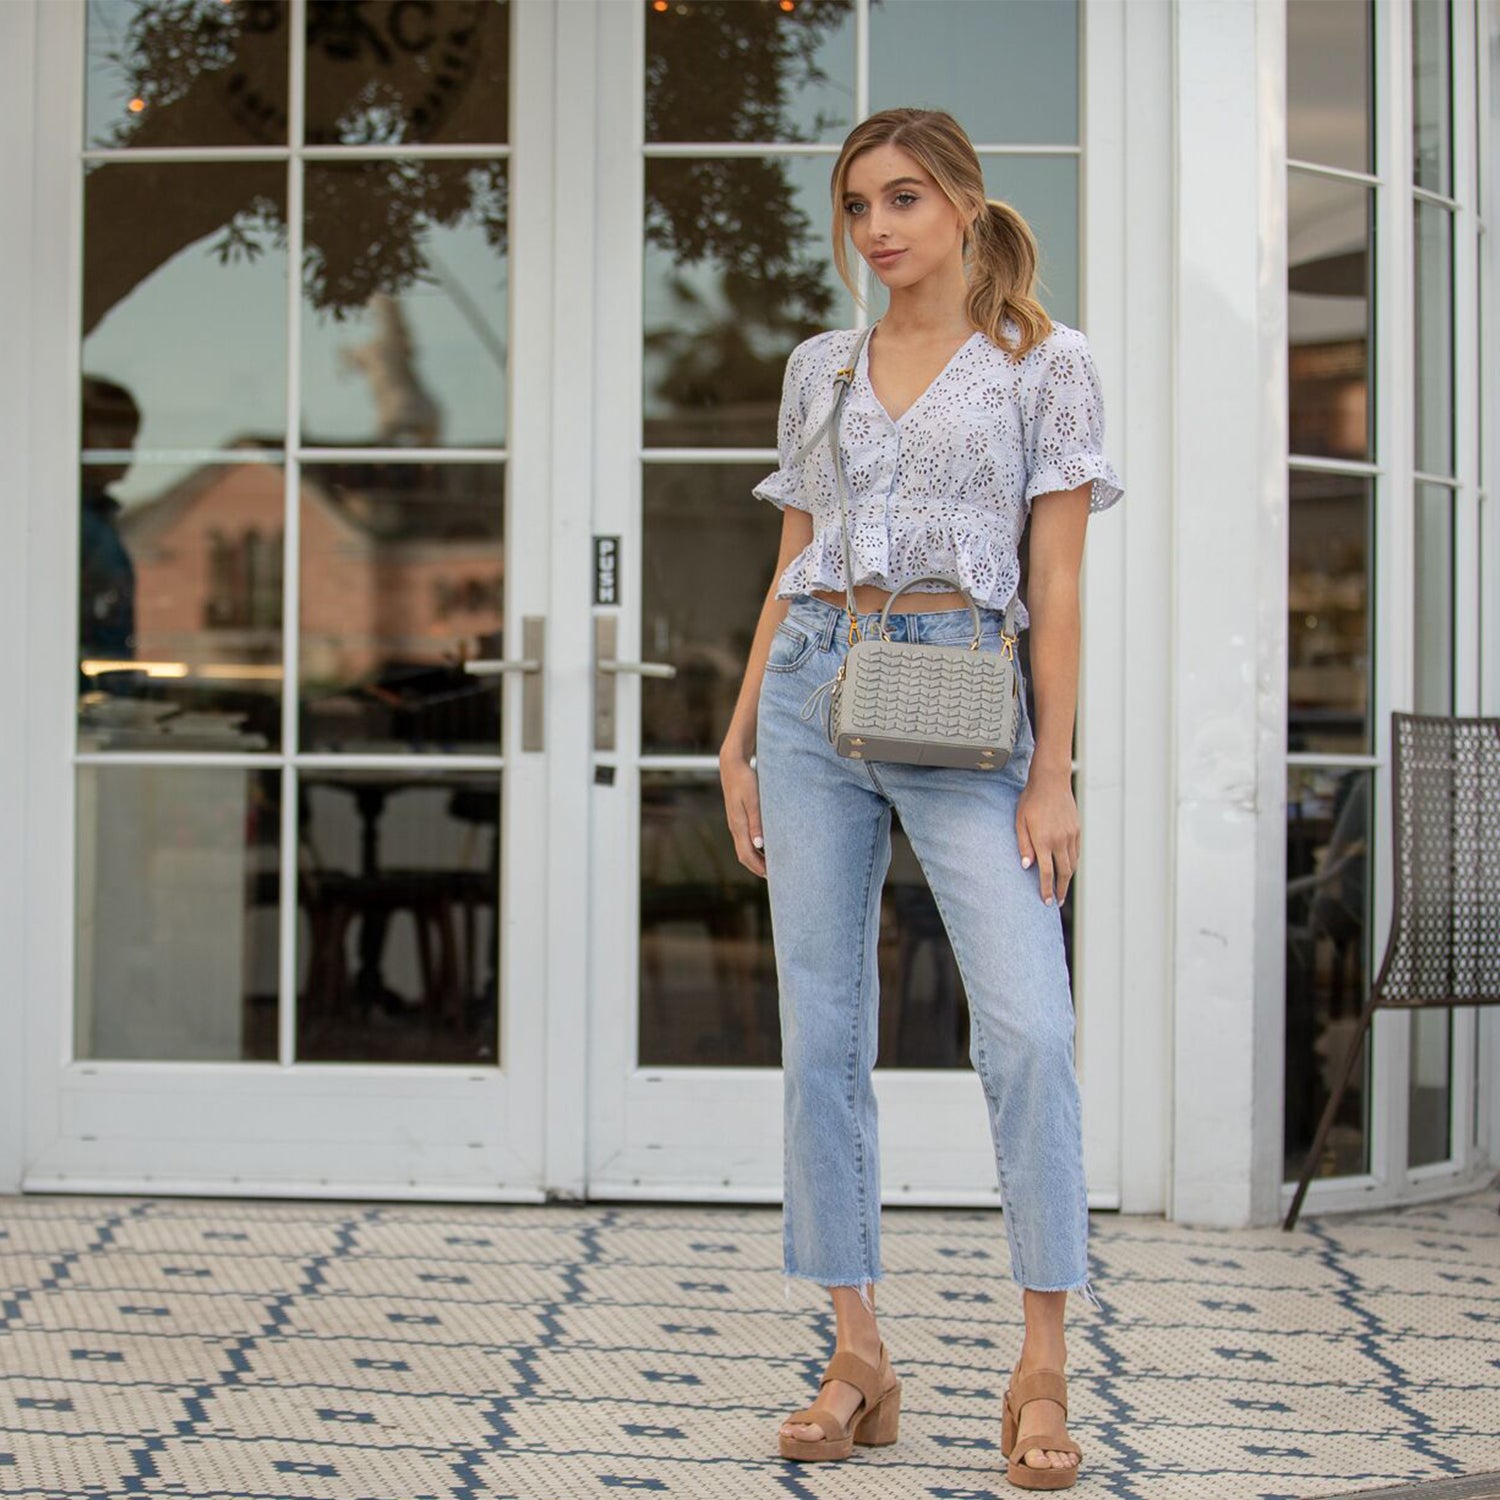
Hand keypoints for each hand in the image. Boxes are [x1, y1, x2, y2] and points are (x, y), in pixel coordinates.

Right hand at [720, 752, 765, 878]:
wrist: (732, 764)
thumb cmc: (745, 779)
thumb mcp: (753, 800)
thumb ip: (756, 821)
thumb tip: (759, 844)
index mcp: (738, 825)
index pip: (747, 855)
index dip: (758, 868)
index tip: (772, 876)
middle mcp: (735, 826)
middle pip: (744, 855)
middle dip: (757, 867)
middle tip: (774, 876)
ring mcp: (735, 822)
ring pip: (744, 847)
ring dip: (756, 859)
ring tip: (771, 865)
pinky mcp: (738, 816)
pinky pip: (745, 838)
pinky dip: (754, 848)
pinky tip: (764, 846)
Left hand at [1016, 765, 1077, 905]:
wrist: (1051, 781)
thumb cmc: (1031, 800)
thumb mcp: (1020, 821)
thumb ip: (1023, 845)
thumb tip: (1026, 866)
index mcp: (1043, 840)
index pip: (1046, 872)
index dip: (1046, 889)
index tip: (1047, 902)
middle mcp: (1060, 840)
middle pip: (1064, 873)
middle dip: (1061, 890)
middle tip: (1057, 902)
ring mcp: (1070, 835)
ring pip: (1072, 864)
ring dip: (1068, 879)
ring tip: (1062, 888)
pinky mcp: (1076, 830)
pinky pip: (1076, 853)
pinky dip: (1072, 864)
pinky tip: (1067, 869)